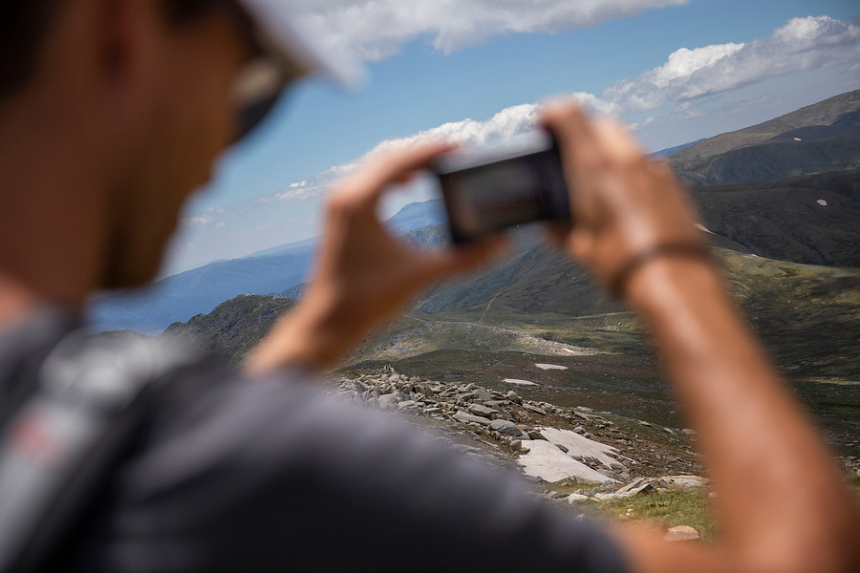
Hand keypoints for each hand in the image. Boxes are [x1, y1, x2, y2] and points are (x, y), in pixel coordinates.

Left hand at [246, 144, 505, 373]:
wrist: (328, 322)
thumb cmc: (367, 299)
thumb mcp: (421, 275)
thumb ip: (464, 260)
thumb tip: (501, 246)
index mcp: (359, 202)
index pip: (400, 160)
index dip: (433, 150)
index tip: (460, 147)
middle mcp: (343, 195)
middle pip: (387, 157)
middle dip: (422, 154)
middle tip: (454, 154)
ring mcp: (337, 204)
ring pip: (375, 167)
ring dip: (405, 164)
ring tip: (436, 167)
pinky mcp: (338, 215)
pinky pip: (366, 181)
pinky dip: (390, 177)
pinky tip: (407, 185)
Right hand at [541, 104, 704, 294]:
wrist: (675, 281)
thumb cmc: (623, 265)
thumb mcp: (580, 249)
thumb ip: (559, 231)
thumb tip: (549, 227)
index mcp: (597, 168)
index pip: (571, 115)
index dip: (552, 114)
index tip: (543, 124)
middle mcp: (628, 159)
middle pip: (603, 122)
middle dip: (584, 130)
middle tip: (570, 152)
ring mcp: (655, 169)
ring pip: (628, 143)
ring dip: (610, 150)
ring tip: (600, 180)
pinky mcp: (674, 184)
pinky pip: (648, 164)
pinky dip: (632, 170)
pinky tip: (628, 198)